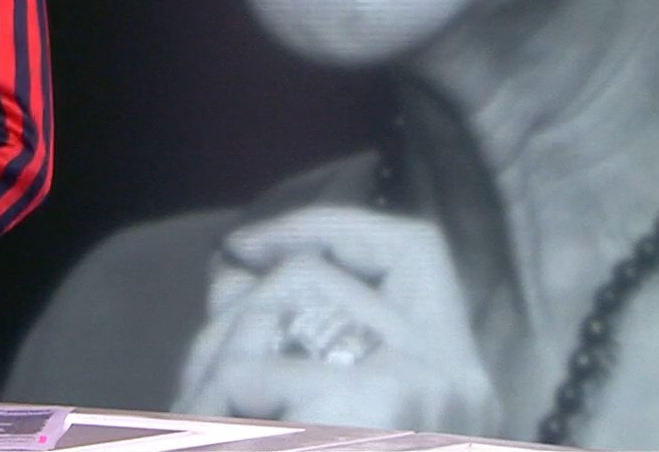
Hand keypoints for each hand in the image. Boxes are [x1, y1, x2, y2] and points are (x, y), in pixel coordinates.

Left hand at [173, 206, 500, 433]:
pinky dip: (207, 407)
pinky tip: (208, 436)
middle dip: (237, 315)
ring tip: (202, 422)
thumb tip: (236, 269)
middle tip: (197, 387)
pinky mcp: (377, 411)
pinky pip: (246, 370)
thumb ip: (278, 340)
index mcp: (460, 390)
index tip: (249, 246)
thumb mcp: (296, 405)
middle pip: (321, 277)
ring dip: (216, 364)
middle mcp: (461, 386)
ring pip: (281, 309)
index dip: (330, 227)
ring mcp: (426, 395)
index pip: (417, 251)